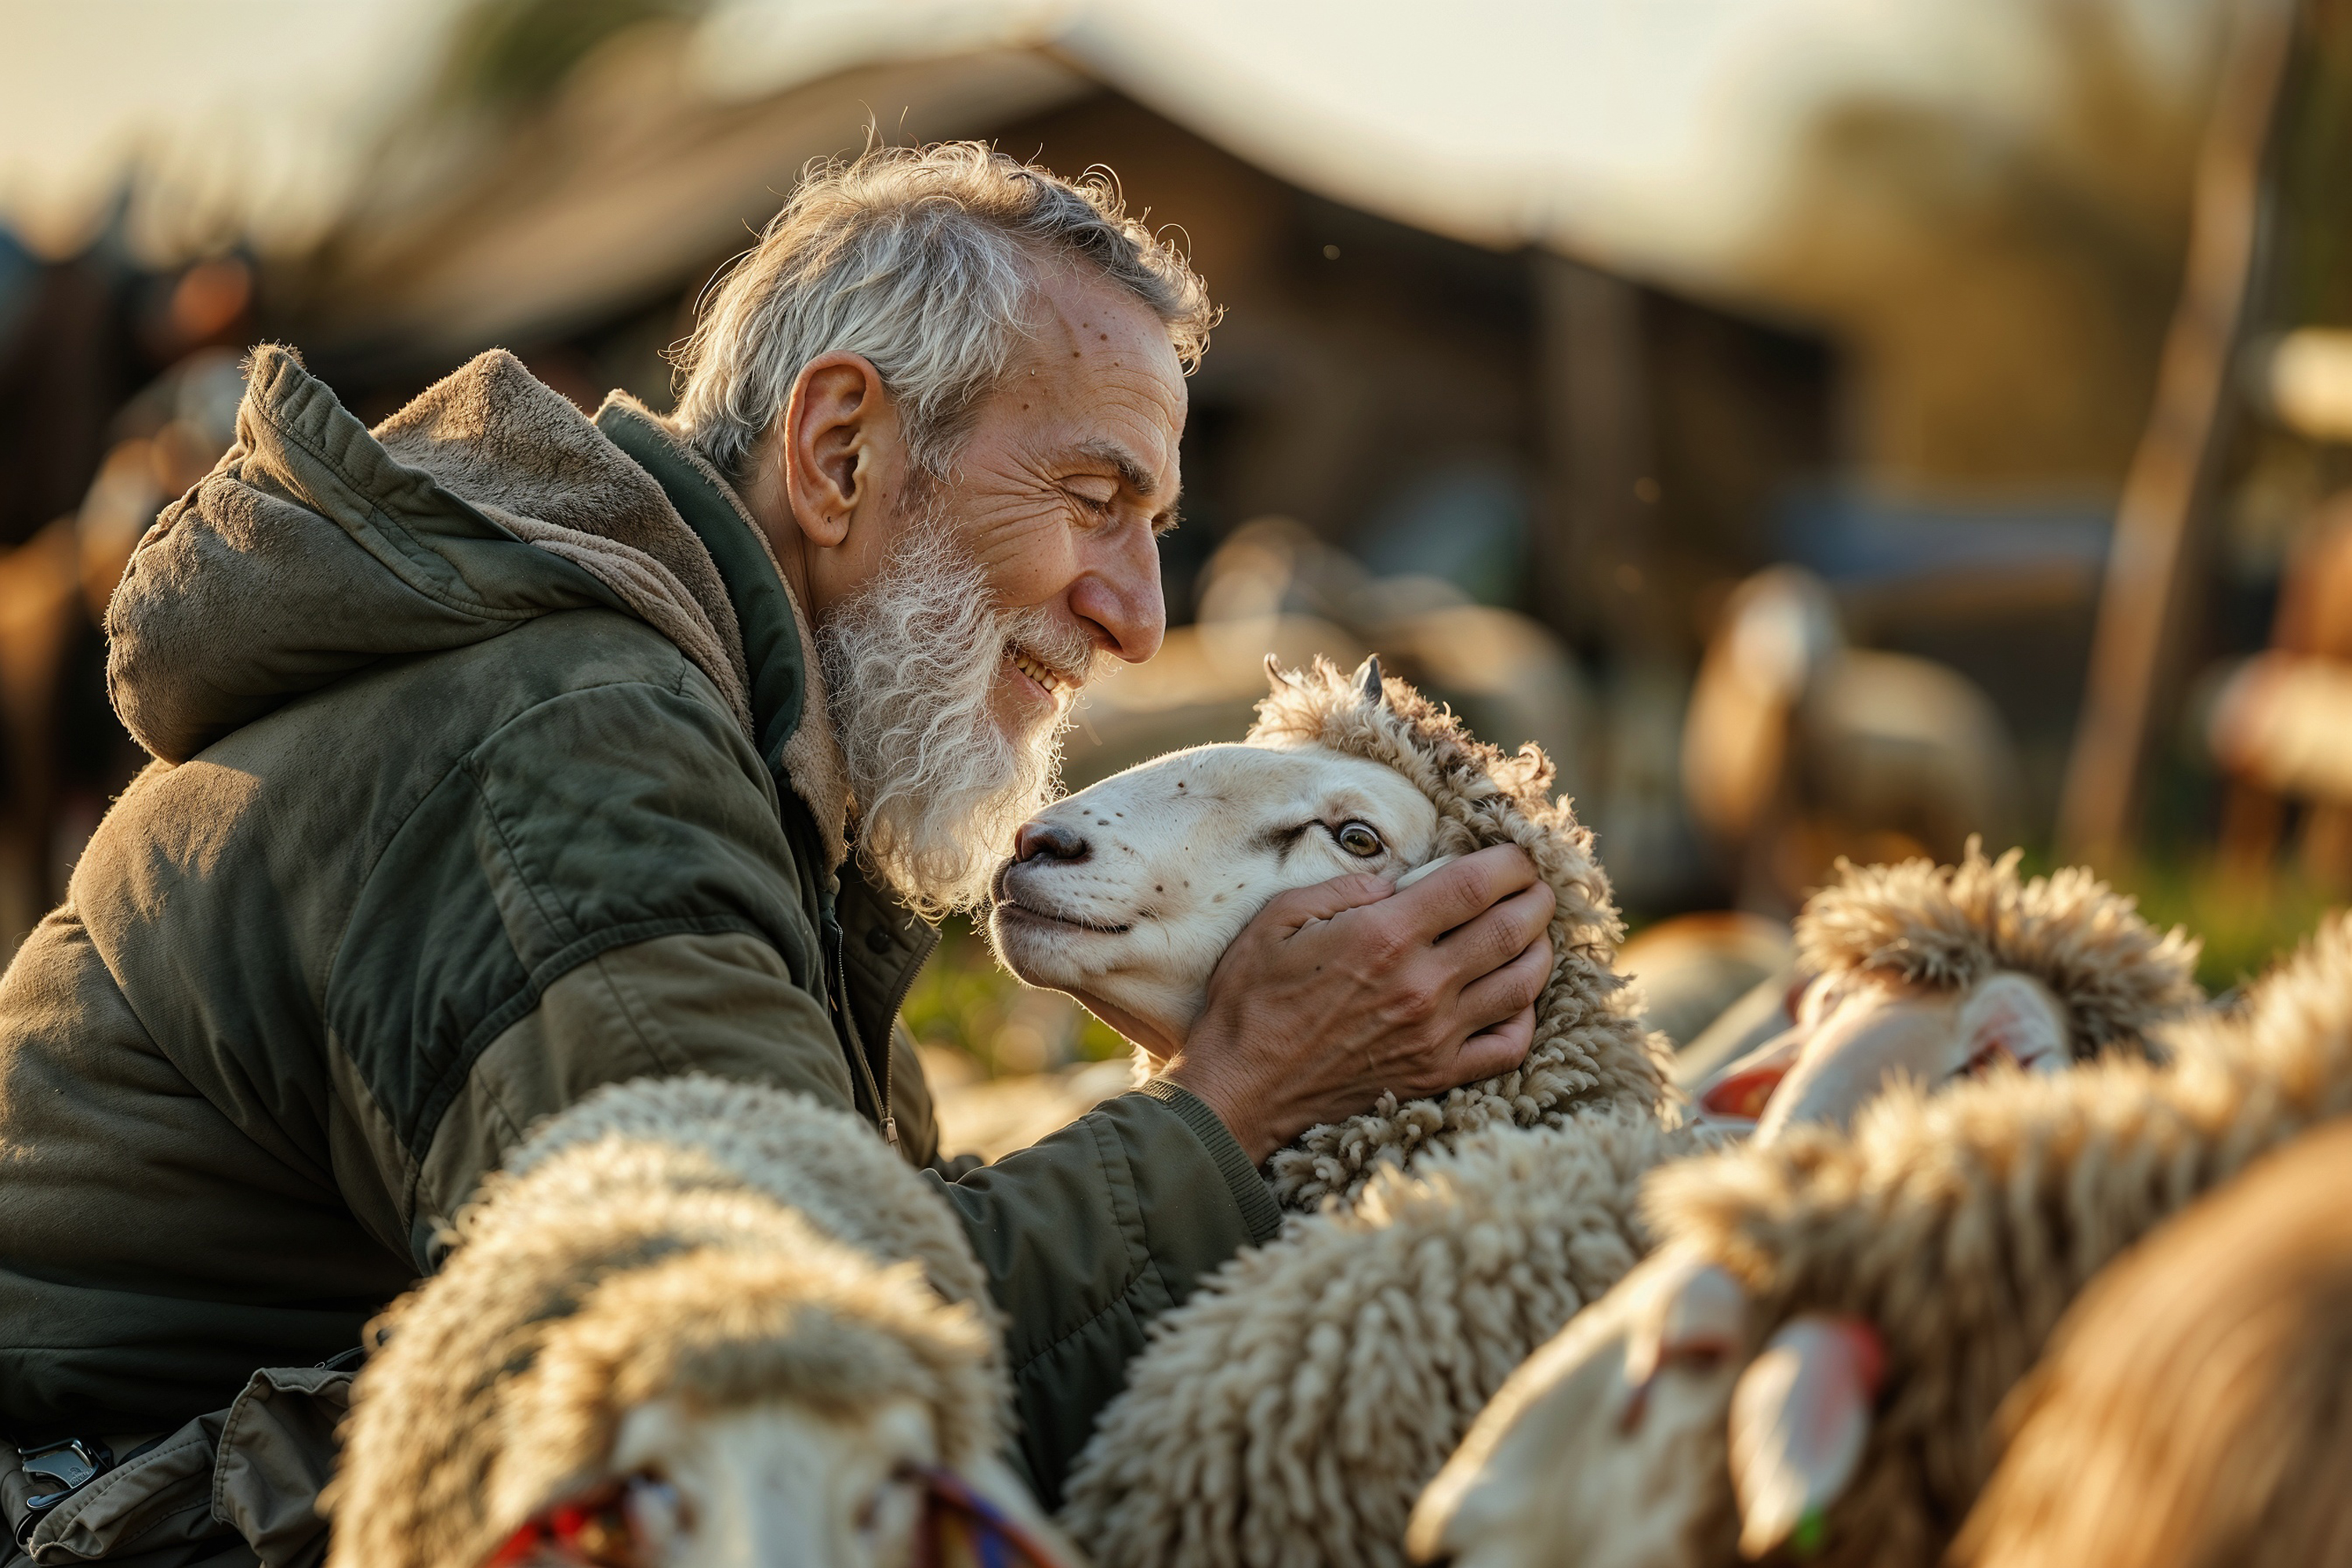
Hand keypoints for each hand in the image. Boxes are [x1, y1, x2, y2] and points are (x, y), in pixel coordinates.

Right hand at [1160, 844, 1554, 1162]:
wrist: (1240, 1091)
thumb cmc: (1251, 1000)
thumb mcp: (1280, 918)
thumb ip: (1346, 888)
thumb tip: (1399, 881)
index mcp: (1386, 936)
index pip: (1476, 885)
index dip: (1510, 862)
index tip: (1516, 854)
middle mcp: (1423, 985)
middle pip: (1512, 928)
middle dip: (1536, 898)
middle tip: (1536, 886)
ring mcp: (1436, 1035)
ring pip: (1523, 983)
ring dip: (1542, 949)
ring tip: (1535, 932)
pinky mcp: (1437, 1075)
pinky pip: (1510, 1044)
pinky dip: (1526, 1014)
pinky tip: (1515, 996)